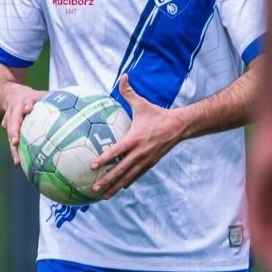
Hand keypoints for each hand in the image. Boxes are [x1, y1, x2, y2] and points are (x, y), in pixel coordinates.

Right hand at [1, 84, 47, 167]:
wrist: (10, 96)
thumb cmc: (33, 98)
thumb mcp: (41, 94)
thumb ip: (55, 99)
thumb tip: (76, 104)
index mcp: (25, 100)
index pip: (26, 101)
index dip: (26, 104)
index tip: (27, 108)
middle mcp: (14, 110)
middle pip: (13, 120)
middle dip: (13, 130)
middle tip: (15, 141)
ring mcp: (8, 120)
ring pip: (10, 133)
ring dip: (13, 146)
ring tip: (17, 159)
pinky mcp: (6, 129)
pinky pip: (10, 140)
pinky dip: (14, 151)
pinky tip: (19, 162)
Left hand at [89, 75, 185, 196]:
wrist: (179, 127)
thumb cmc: (158, 114)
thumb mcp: (142, 103)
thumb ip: (128, 92)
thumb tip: (123, 75)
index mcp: (134, 139)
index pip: (116, 152)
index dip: (103, 160)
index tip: (92, 167)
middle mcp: (139, 153)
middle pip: (120, 170)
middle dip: (107, 181)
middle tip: (94, 189)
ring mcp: (145, 160)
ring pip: (128, 177)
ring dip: (116, 187)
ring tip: (104, 196)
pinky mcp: (151, 164)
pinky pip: (137, 175)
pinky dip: (128, 182)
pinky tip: (120, 188)